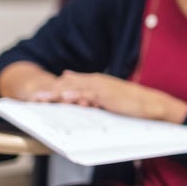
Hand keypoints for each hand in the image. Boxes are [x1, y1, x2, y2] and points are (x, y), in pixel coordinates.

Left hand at [38, 71, 186, 121]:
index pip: (71, 82)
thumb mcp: (110, 98)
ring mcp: (100, 86)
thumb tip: (80, 95)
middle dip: (51, 91)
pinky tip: (64, 97)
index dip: (55, 90)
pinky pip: (86, 93)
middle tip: (35, 99)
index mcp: (96, 81)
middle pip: (67, 83)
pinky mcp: (106, 93)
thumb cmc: (133, 104)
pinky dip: (74, 94)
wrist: (151, 105)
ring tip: (43, 99)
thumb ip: (94, 94)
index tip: (41, 98)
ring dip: (57, 93)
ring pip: (73, 87)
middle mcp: (96, 80)